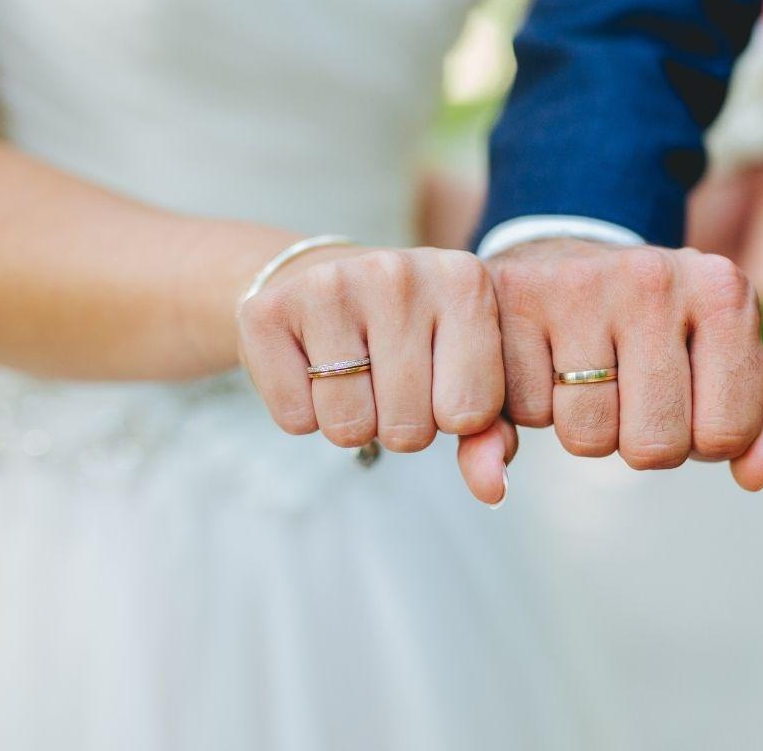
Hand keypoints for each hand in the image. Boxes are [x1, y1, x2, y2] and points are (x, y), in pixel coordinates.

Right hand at [236, 245, 513, 503]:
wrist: (323, 282)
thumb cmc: (415, 341)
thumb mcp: (467, 375)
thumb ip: (492, 437)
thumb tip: (493, 491)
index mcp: (464, 281)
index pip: (471, 413)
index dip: (452, 418)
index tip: (440, 380)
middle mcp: (399, 272)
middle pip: (409, 428)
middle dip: (400, 425)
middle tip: (388, 379)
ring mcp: (330, 284)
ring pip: (348, 427)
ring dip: (351, 423)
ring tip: (352, 373)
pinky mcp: (268, 309)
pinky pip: (295, 419)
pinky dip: (303, 413)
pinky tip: (310, 367)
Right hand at [481, 238, 762, 489]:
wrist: (566, 262)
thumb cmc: (655, 332)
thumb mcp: (728, 371)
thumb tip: (756, 473)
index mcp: (724, 290)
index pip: (728, 436)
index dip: (701, 437)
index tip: (683, 392)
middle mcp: (653, 275)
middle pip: (654, 445)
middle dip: (638, 437)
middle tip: (626, 385)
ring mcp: (578, 284)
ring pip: (585, 436)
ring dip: (583, 426)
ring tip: (581, 371)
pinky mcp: (508, 297)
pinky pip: (522, 414)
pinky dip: (529, 407)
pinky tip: (539, 361)